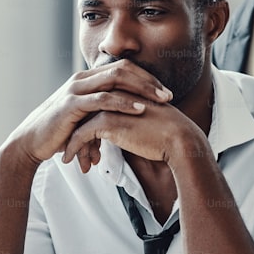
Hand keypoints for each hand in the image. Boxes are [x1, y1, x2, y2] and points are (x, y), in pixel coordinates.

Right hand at [6, 60, 172, 169]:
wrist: (32, 142)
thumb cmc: (60, 132)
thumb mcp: (85, 118)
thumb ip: (103, 113)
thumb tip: (125, 118)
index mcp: (88, 79)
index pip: (123, 68)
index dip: (146, 78)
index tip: (165, 92)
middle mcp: (82, 78)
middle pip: (123, 69)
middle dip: (149, 81)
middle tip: (169, 95)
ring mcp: (76, 89)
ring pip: (115, 80)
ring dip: (142, 90)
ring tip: (161, 101)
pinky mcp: (71, 104)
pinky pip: (102, 99)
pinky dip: (123, 103)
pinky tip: (140, 110)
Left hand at [61, 99, 208, 166]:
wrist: (180, 140)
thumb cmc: (168, 134)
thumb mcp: (146, 121)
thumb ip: (132, 119)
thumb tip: (125, 132)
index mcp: (123, 91)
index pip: (96, 106)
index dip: (87, 124)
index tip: (84, 143)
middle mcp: (113, 94)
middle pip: (84, 113)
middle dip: (76, 134)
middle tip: (73, 154)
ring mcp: (109, 106)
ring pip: (80, 124)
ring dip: (74, 145)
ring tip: (73, 162)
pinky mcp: (107, 121)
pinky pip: (81, 135)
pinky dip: (74, 149)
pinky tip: (73, 162)